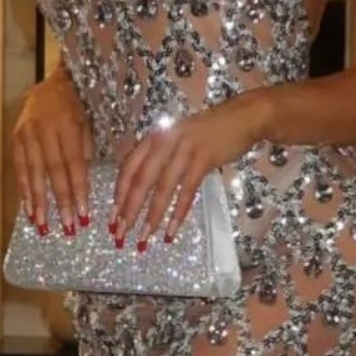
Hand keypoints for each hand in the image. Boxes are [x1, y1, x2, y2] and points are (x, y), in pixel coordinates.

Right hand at [12, 70, 90, 232]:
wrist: (54, 82)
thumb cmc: (80, 106)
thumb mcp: (90, 122)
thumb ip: (86, 151)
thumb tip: (81, 185)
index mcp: (67, 123)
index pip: (73, 163)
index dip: (78, 190)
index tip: (83, 214)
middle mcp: (43, 128)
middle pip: (52, 171)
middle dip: (60, 201)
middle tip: (66, 226)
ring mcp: (26, 133)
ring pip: (32, 172)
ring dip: (37, 200)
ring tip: (41, 224)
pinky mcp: (15, 137)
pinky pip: (19, 167)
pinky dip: (23, 189)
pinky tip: (27, 208)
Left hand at [111, 93, 271, 248]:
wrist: (243, 117)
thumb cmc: (209, 130)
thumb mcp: (177, 139)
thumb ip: (159, 157)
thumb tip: (140, 186)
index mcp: (154, 138)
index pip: (128, 167)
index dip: (119, 194)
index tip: (113, 217)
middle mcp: (164, 141)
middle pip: (140, 180)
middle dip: (128, 210)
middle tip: (121, 234)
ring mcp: (184, 149)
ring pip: (162, 188)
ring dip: (151, 216)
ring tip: (144, 238)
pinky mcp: (203, 159)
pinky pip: (186, 191)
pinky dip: (177, 213)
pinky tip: (170, 231)